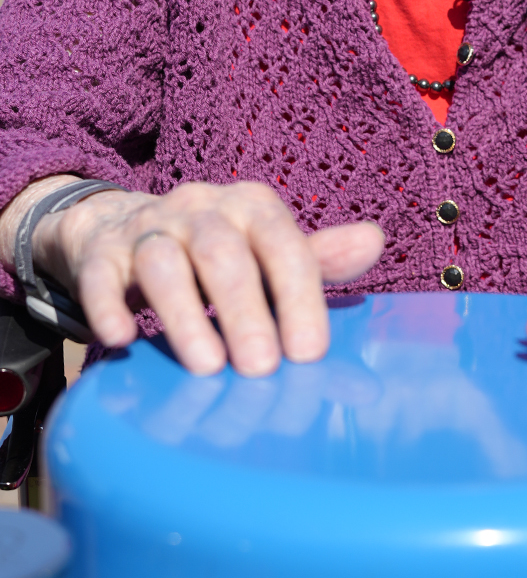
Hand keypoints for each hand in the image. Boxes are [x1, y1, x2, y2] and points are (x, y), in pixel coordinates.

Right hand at [35, 181, 383, 377]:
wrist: (122, 225)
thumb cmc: (217, 251)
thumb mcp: (269, 250)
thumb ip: (318, 258)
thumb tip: (375, 242)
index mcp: (252, 207)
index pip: (282, 244)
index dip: (299, 297)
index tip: (309, 353)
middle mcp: (201, 208)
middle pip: (223, 253)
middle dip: (245, 312)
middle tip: (260, 370)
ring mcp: (147, 227)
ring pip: (164, 263)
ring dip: (185, 315)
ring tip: (207, 368)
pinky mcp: (100, 252)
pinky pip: (101, 275)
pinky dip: (108, 306)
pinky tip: (121, 340)